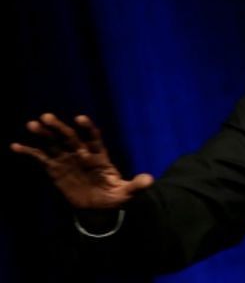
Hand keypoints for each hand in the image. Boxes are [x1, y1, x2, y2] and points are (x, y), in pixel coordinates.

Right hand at [10, 113, 152, 209]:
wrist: (99, 207)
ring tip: (32, 124)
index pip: (93, 139)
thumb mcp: (127, 193)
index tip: (80, 118)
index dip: (87, 128)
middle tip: (46, 117)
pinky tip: (15, 146)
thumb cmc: (114, 195)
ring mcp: (68, 159)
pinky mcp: (55, 169)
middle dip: (59, 127)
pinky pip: (41, 158)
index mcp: (100, 156)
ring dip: (44, 134)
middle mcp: (82, 153)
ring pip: (54, 144)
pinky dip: (29, 152)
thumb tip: (150, 181)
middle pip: (70, 137)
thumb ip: (135, 186)